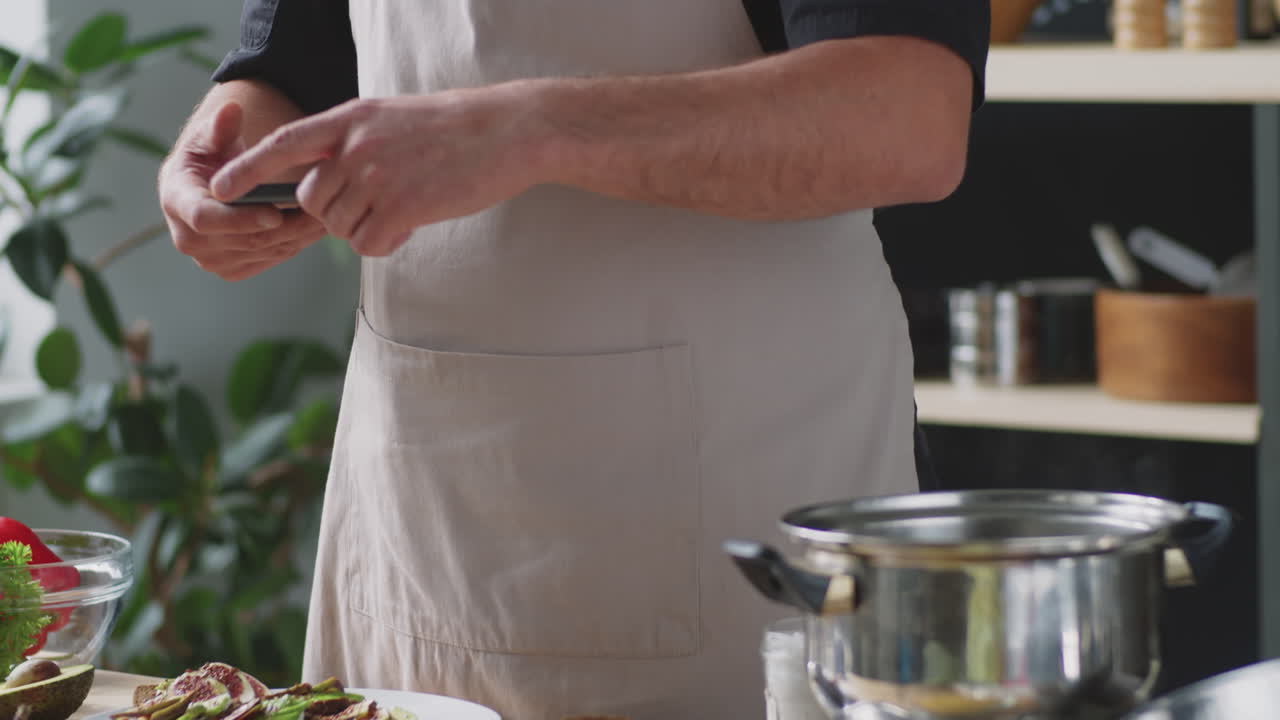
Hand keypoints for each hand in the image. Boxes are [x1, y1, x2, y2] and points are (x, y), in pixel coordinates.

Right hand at [159, 102, 327, 280]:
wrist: (206, 185)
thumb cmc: (208, 156)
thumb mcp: (210, 136)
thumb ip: (220, 126)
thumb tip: (231, 110)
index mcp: (176, 201)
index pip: (205, 218)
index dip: (240, 218)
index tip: (274, 214)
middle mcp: (188, 238)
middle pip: (242, 240)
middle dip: (284, 226)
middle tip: (318, 210)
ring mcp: (210, 259)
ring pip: (262, 251)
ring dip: (296, 236)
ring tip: (324, 215)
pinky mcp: (231, 269)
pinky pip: (268, 259)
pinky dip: (294, 244)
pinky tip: (312, 228)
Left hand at [209, 88, 544, 256]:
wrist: (507, 133)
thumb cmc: (458, 128)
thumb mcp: (394, 119)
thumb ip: (355, 143)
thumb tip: (328, 177)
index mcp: (351, 119)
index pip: (283, 143)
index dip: (247, 168)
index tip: (219, 188)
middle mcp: (355, 146)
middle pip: (311, 199)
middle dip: (332, 213)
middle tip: (373, 209)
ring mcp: (377, 177)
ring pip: (340, 226)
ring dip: (365, 229)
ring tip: (403, 212)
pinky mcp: (402, 207)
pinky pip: (368, 243)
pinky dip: (385, 244)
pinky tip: (410, 228)